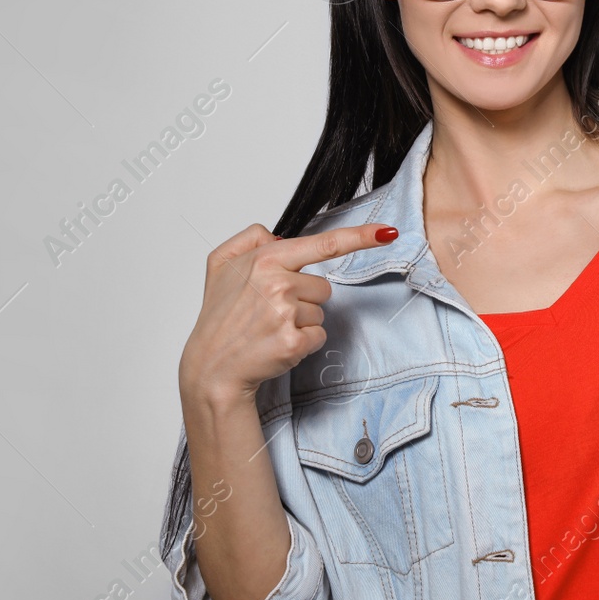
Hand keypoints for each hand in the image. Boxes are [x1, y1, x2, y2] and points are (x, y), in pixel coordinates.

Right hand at [178, 221, 397, 406]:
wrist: (211, 367)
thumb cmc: (219, 318)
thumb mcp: (220, 264)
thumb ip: (249, 239)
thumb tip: (282, 238)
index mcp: (264, 259)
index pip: (323, 243)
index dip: (360, 236)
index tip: (386, 232)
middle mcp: (276, 282)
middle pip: (322, 286)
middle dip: (302, 298)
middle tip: (269, 311)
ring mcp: (286, 313)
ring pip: (321, 312)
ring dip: (301, 322)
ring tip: (270, 329)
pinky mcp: (294, 341)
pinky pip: (319, 336)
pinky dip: (303, 343)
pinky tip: (277, 344)